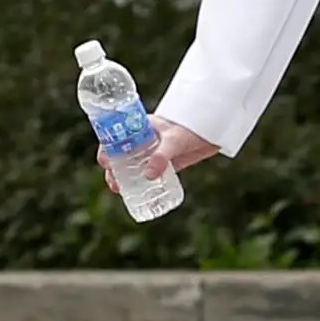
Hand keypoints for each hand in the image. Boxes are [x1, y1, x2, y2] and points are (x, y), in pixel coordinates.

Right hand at [103, 118, 218, 195]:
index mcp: (140, 127)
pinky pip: (152, 174)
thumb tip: (149, 176)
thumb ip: (162, 156)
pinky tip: (138, 194)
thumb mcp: (174, 140)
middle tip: (113, 182)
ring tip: (119, 190)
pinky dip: (144, 183)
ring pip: (135, 166)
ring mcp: (155, 152)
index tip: (105, 162)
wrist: (215, 129)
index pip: (117, 137)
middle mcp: (144, 140)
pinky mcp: (168, 163)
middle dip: (114, 169)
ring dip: (125, 178)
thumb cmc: (190, 127)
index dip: (107, 149)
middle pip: (122, 155)